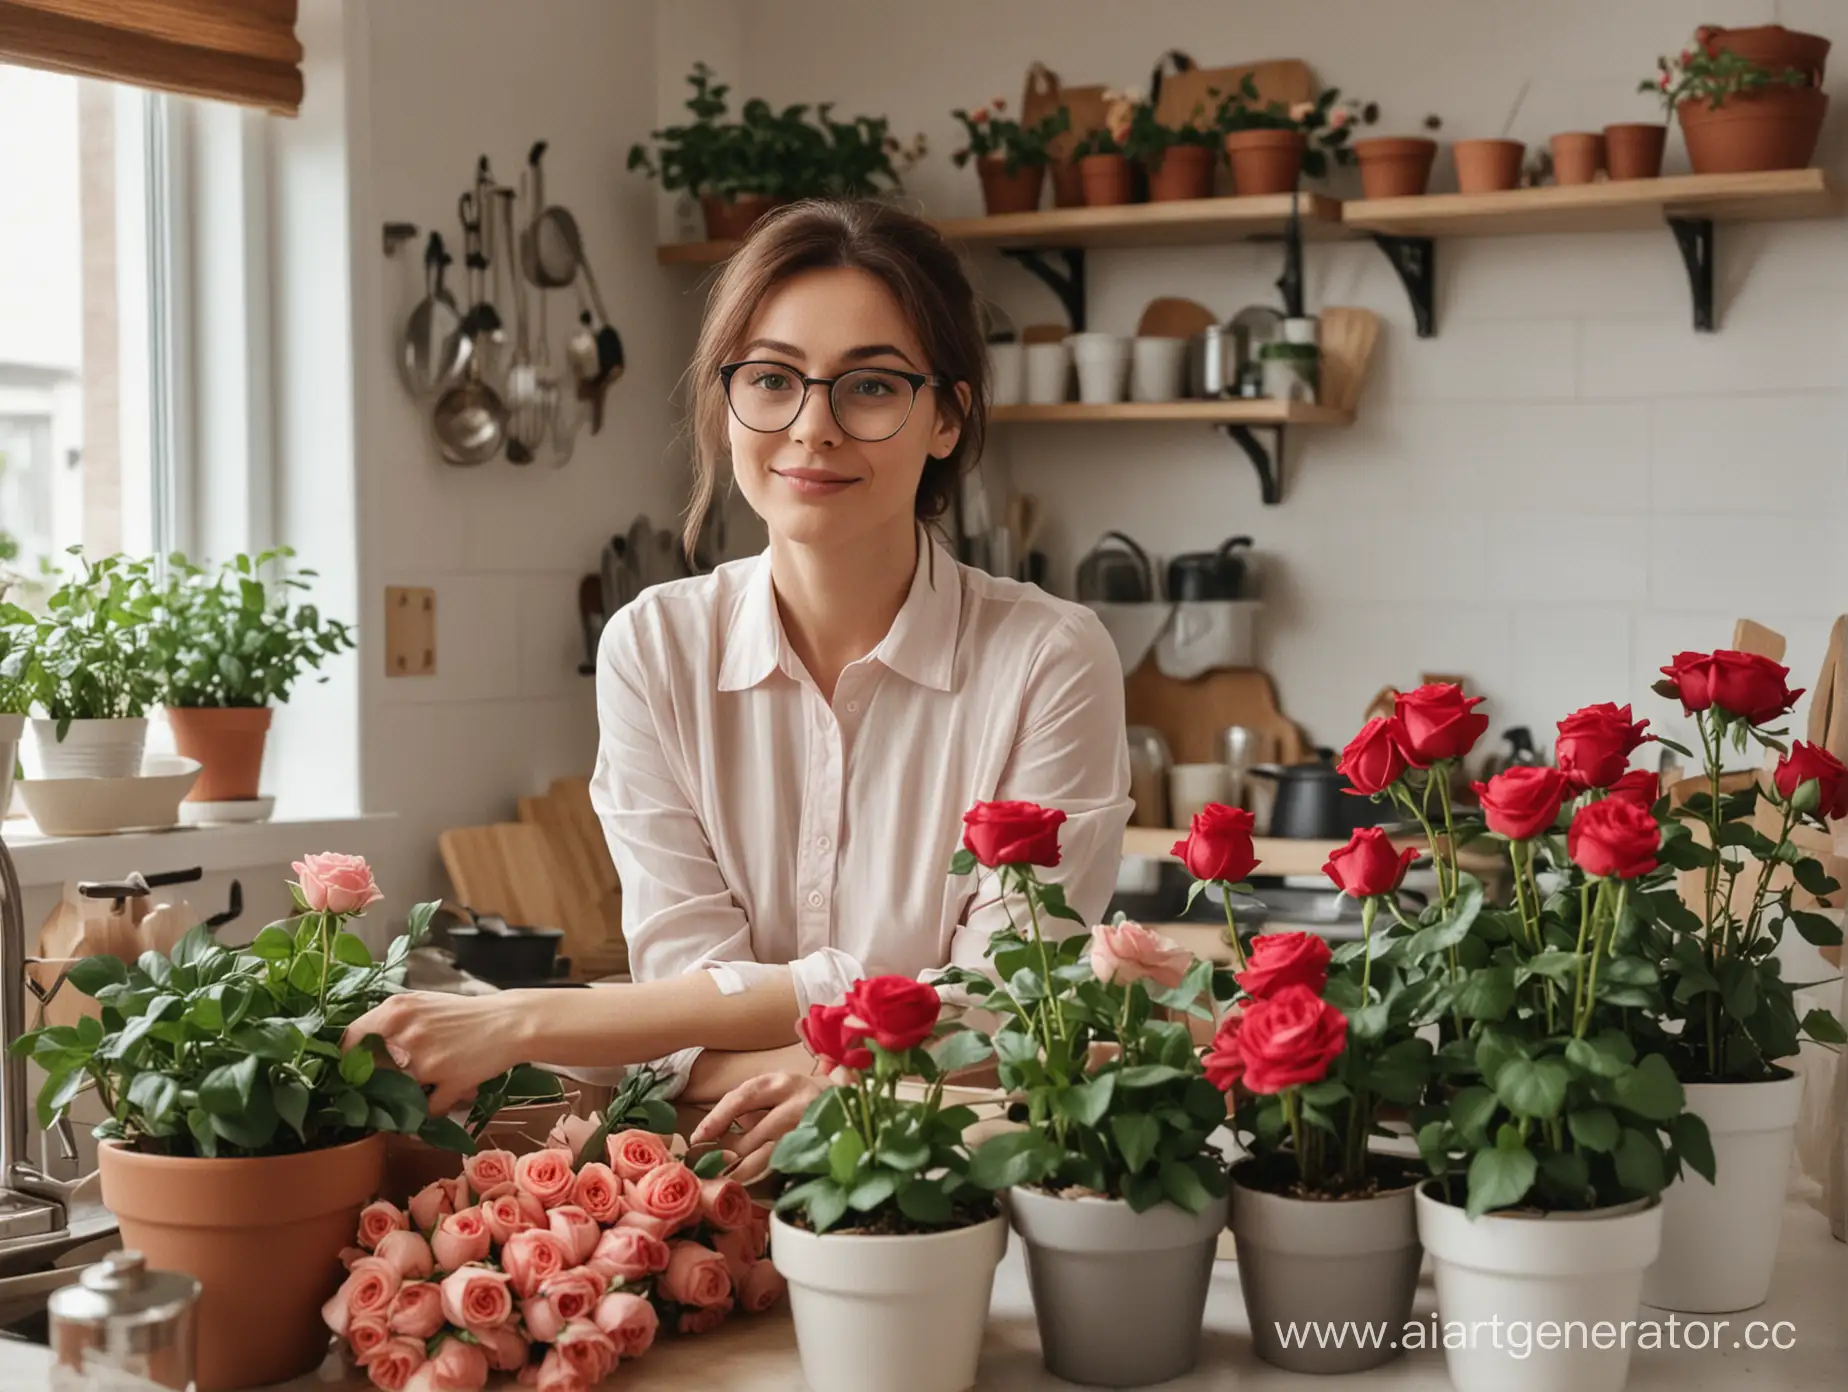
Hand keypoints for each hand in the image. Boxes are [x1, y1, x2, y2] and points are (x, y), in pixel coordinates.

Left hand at [341, 991, 522, 1115]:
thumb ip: (390, 1022)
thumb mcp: (422, 1005)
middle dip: (378, 1085)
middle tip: (389, 1086)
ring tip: (425, 1089)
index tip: (353, 1071)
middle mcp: (406, 1034)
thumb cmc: (464, 1014)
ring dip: (408, 1099)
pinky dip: (434, 1109)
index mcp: (396, 1011)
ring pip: (398, 1096)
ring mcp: (427, 1061)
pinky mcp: (449, 1082)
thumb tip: (357, 1049)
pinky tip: (445, 1096)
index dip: (348, 1060)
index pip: (351, 1040)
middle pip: (371, 1074)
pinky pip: (428, 1110)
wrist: (510, 1022)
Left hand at [689, 1070, 831, 1183]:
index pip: (742, 1098)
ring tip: (724, 1178)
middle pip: (752, 1138)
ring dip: (741, 1172)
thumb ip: (743, 1108)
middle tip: (708, 1166)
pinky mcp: (817, 1154)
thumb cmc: (795, 1100)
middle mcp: (798, 1105)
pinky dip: (763, 1178)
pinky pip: (782, 1170)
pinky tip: (750, 1181)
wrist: (843, 1107)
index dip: (716, 1119)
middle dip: (726, 1156)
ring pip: (767, 1160)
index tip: (697, 1138)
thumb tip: (707, 1137)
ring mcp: (810, 1133)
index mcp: (782, 1083)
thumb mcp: (772, 1092)